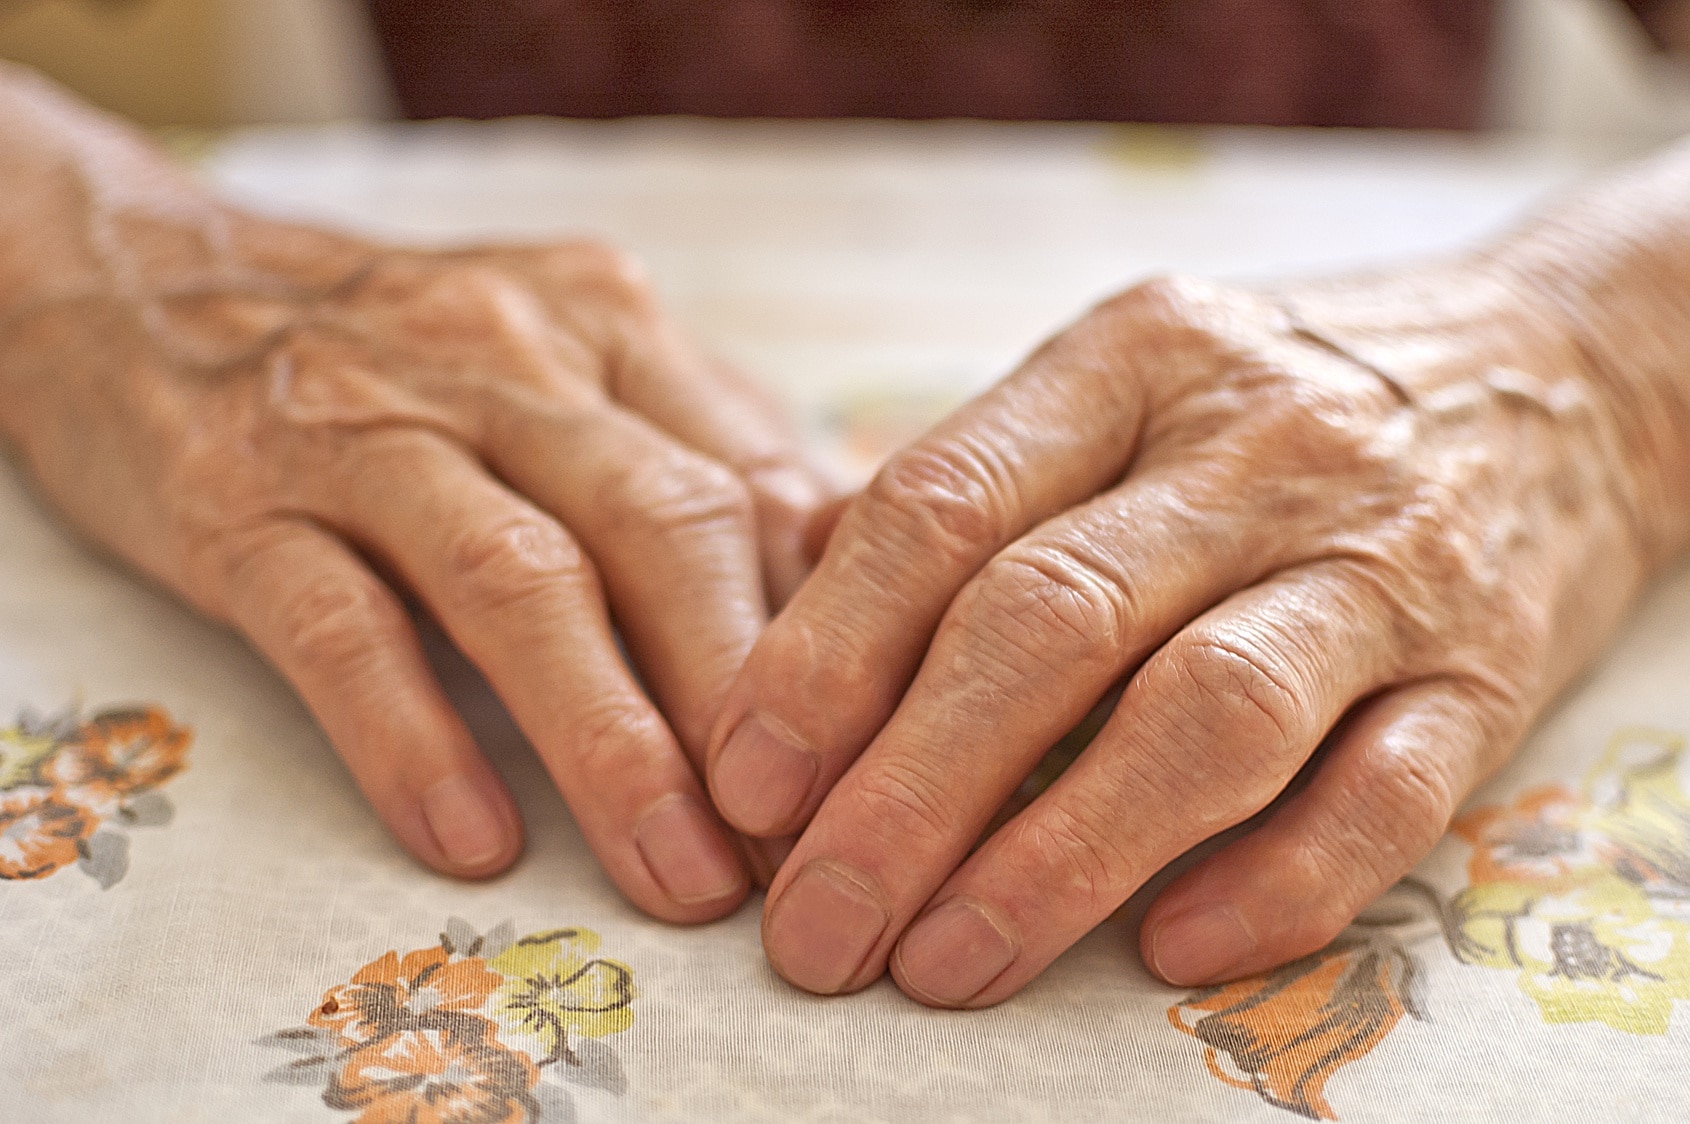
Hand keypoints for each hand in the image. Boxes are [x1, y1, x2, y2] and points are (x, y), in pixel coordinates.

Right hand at [0, 89, 826, 918]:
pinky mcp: (240, 497)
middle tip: (800, 847)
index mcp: (613, 331)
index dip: (832, 642)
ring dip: (612, 737)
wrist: (149, 277)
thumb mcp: (569, 362)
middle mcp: (510, 362)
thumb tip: (846, 584)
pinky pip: (339, 622)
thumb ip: (702, 454)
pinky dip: (414, 732)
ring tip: (677, 872)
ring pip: (519, 578)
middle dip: (747, 698)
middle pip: (666, 526)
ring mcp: (370, 426)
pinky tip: (475, 836)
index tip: (874, 773)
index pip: (759, 489)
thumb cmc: (407, 357)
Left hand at [706, 263, 1658, 1003]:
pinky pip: (1384, 797)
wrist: (1562, 372)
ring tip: (942, 964)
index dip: (828, 651)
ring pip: (1207, 715)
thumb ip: (973, 491)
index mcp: (1130, 361)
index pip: (946, 504)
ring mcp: (1382, 562)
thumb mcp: (1121, 384)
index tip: (747, 780)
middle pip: (1052, 620)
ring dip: (1058, 855)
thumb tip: (793, 627)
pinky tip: (1166, 950)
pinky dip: (1273, 884)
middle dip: (911, 788)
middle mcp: (1254, 450)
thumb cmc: (1275, 399)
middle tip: (814, 922)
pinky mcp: (1490, 672)